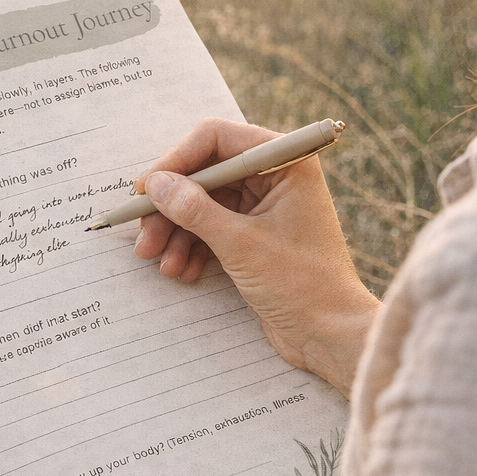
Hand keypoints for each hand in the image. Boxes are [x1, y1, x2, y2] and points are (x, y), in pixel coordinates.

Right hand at [133, 118, 379, 395]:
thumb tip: (155, 184)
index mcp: (284, 163)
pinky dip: (192, 247)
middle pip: (205, 174)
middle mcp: (275, 177)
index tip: (147, 190)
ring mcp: (264, 207)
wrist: (332, 336)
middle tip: (144, 236)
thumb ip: (194, 210)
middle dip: (171, 206)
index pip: (216, 139)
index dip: (176, 161)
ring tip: (159, 261)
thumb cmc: (302, 286)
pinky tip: (182, 271)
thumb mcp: (240, 245)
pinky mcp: (255, 236)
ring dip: (177, 231)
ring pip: (203, 204)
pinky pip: (212, 228)